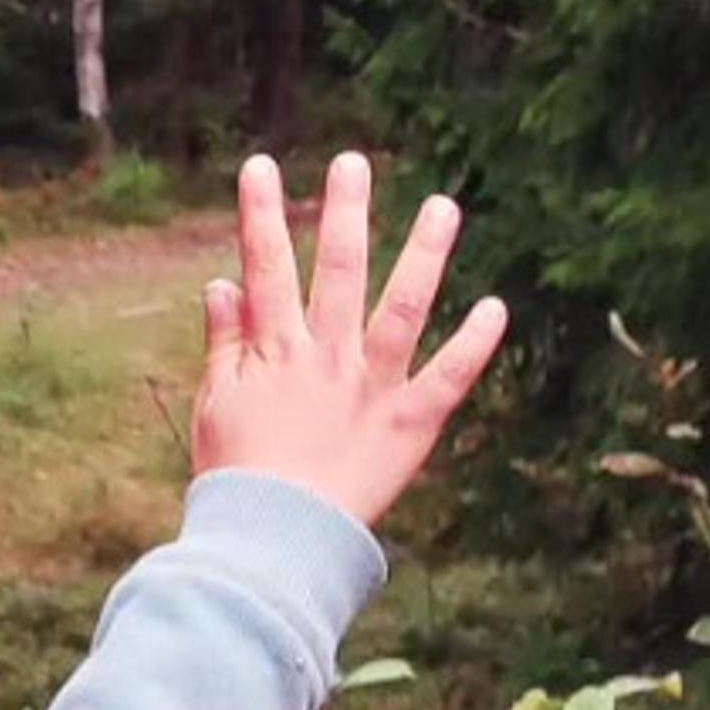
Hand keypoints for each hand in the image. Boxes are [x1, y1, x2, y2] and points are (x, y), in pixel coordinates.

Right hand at [192, 150, 506, 531]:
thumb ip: (223, 343)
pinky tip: (496, 307)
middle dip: (344, 213)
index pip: (266, 269)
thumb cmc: (236, 481)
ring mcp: (370, 386)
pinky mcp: (408, 423)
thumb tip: (222, 283)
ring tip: (444, 206)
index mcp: (275, 353)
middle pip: (337, 270)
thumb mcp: (214, 408)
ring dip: (424, 253)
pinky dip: (475, 344)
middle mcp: (326, 358)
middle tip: (353, 163)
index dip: (261, 215)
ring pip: (401, 306)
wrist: (272, 546)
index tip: (261, 167)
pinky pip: (448, 377)